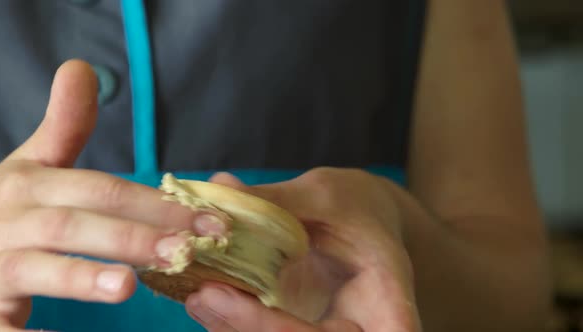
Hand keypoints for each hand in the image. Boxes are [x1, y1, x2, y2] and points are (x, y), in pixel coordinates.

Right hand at [0, 60, 226, 330]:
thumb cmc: (6, 208)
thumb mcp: (31, 166)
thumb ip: (63, 127)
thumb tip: (81, 67)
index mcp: (29, 184)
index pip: (100, 190)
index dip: (154, 203)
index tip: (210, 220)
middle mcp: (8, 219)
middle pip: (75, 225)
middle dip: (133, 237)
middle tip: (187, 250)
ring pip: (37, 267)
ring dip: (81, 277)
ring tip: (128, 287)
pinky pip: (1, 327)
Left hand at [185, 168, 421, 331]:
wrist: (360, 223)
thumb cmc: (355, 206)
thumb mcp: (325, 195)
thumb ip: (277, 201)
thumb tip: (220, 186)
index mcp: (386, 298)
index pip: (380, 331)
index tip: (264, 300)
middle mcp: (361, 328)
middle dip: (258, 329)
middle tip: (207, 296)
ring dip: (235, 329)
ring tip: (198, 295)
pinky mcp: (298, 330)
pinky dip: (233, 322)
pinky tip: (205, 297)